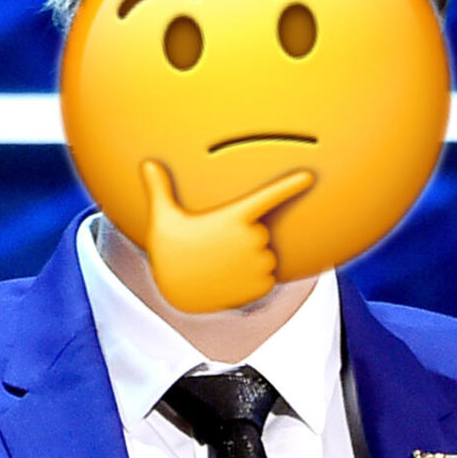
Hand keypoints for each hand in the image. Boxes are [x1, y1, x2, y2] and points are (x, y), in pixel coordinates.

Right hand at [139, 159, 314, 312]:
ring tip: (221, 267)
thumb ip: (160, 189)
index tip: (309, 176)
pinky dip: (254, 279)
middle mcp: (251, 238)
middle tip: (216, 248)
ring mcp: (259, 263)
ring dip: (249, 259)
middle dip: (244, 238)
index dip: (290, 185)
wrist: (174, 294)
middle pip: (260, 232)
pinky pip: (268, 278)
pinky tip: (229, 281)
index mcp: (234, 217)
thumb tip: (147, 164)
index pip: (268, 196)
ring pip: (265, 255)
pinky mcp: (263, 286)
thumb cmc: (167, 252)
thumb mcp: (162, 218)